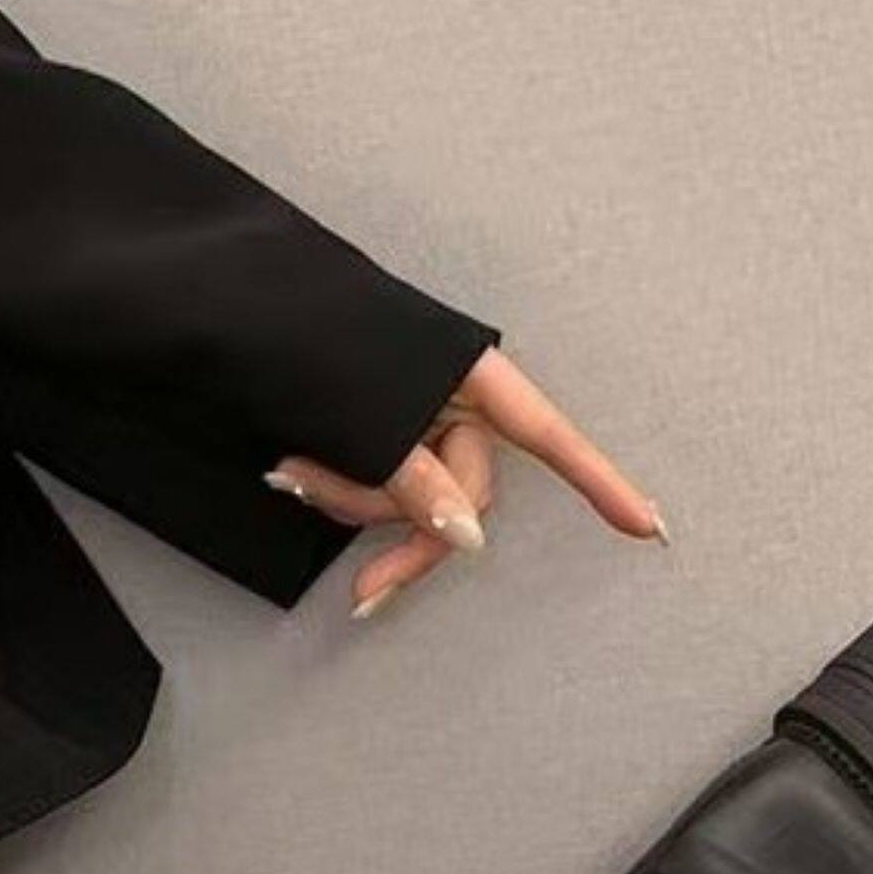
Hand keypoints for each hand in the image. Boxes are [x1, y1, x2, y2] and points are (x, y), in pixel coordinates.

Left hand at [263, 346, 669, 619]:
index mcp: (467, 371)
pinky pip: (377, 484)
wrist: (222, 303)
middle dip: (405, 524)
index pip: (550, 436)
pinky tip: (294, 474)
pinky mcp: (373, 434)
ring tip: (292, 470)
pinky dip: (340, 492)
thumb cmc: (300, 333)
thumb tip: (467, 537)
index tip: (650, 526)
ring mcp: (411, 417)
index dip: (601, 484)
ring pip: (412, 498)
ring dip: (353, 503)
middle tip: (357, 570)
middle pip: (466, 493)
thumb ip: (419, 479)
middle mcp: (449, 397)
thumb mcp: (368, 414)